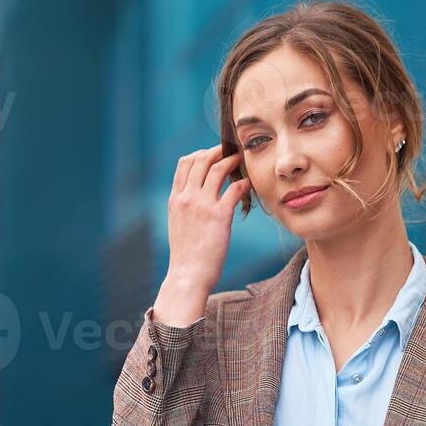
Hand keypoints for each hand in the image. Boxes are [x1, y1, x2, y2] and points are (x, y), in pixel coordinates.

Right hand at [153, 144, 250, 325]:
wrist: (187, 275)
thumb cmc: (186, 254)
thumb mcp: (178, 224)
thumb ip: (185, 205)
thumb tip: (198, 194)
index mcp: (175, 199)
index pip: (185, 163)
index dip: (201, 153)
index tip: (214, 153)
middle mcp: (186, 198)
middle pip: (201, 160)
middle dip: (218, 150)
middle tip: (232, 149)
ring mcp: (202, 205)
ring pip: (218, 169)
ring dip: (232, 160)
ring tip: (243, 160)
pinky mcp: (219, 216)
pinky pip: (234, 189)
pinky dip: (243, 182)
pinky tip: (249, 183)